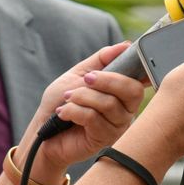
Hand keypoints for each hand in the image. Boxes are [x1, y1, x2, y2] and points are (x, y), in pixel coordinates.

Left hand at [22, 42, 146, 181]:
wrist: (42, 130)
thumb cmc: (60, 102)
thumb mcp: (79, 74)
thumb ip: (102, 60)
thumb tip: (124, 45)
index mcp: (122, 94)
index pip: (140, 81)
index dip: (140, 69)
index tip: (127, 58)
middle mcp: (125, 110)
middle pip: (132, 91)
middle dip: (106, 80)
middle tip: (86, 79)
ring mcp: (117, 126)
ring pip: (108, 104)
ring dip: (82, 97)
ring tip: (67, 98)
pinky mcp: (104, 139)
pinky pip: (93, 118)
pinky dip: (73, 111)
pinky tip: (63, 114)